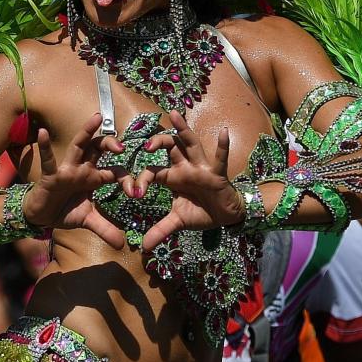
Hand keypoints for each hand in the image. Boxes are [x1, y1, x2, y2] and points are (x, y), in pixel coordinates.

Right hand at [24, 113, 126, 248]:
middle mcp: (83, 168)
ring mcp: (67, 169)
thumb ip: (105, 229)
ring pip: (79, 146)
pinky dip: (44, 146)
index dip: (127, 179)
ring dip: (87, 132)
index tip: (136, 192)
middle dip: (111, 144)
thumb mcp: (87, 220)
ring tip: (95, 118)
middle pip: (99, 149)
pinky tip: (42, 133)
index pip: (115, 172)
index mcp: (94, 177)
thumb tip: (121, 244)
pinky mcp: (51, 175)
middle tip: (122, 146)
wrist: (41, 216)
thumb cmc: (64, 211)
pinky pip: (48, 159)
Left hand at [135, 111, 244, 249]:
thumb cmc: (202, 211)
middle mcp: (185, 167)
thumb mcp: (178, 221)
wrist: (226, 216)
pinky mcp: (217, 174)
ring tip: (175, 114)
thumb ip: (161, 230)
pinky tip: (224, 132)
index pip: (153, 170)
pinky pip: (219, 159)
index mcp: (173, 176)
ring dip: (183, 130)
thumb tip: (144, 247)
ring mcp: (201, 168)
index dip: (142, 179)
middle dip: (158, 142)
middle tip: (146, 144)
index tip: (135, 192)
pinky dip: (222, 146)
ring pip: (190, 144)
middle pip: (169, 147)